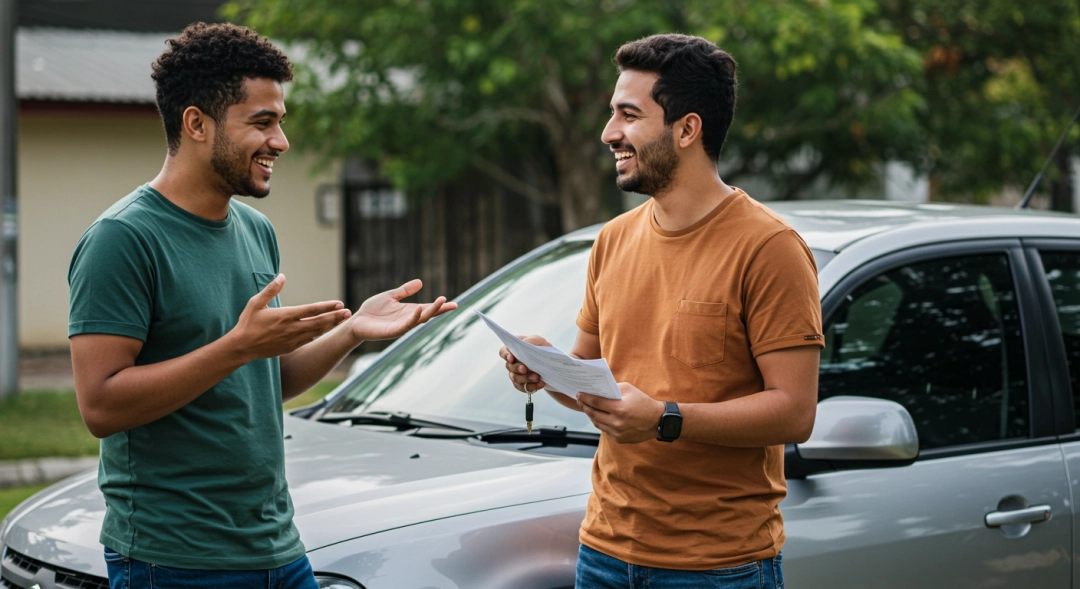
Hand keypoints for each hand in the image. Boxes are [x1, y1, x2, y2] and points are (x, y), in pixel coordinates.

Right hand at [231, 274, 351, 359]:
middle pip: (319, 322)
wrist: (242, 347)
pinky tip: (326, 329)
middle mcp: (292, 328)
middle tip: (348, 312)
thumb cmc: (248, 323)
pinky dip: (319, 334)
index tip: (339, 303)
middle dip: (335, 317)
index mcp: (285, 315)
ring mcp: (292, 339)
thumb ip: (270, 289)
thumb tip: (282, 276)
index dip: (326, 306)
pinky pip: (309, 339)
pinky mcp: (291, 347)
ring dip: (330, 325)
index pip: (311, 310)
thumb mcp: (256, 303)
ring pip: (317, 332)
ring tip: (342, 320)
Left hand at [349, 279, 456, 341]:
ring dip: (431, 311)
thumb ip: (404, 291)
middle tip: (452, 304)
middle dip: (440, 309)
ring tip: (441, 302)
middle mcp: (408, 319)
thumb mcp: (390, 296)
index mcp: (408, 311)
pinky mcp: (393, 331)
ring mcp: (401, 326)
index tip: (453, 303)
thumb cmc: (372, 310)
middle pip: (428, 314)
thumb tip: (420, 282)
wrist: (356, 322)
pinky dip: (414, 318)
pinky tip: (419, 309)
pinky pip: (406, 325)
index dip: (440, 306)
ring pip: (420, 319)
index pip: (428, 308)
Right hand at [501, 335, 551, 393]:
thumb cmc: (544, 351)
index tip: (511, 358)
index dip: (505, 355)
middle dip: (517, 368)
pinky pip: (523, 388)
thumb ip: (533, 340)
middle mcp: (513, 363)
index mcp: (515, 350)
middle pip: (509, 366)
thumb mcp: (541, 342)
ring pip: (515, 378)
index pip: (503, 351)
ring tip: (537, 377)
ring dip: (526, 378)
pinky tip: (540, 384)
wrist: (553, 366)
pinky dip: (532, 386)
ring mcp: (516, 374)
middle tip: (525, 369)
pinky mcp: (522, 385)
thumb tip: (525, 342)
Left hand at [576, 382, 664, 443]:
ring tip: (587, 408)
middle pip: (593, 414)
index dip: (585, 398)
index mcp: (619, 408)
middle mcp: (617, 422)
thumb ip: (613, 388)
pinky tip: (598, 416)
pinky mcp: (619, 439)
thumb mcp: (629, 389)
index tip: (579, 394)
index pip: (596, 402)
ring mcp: (617, 433)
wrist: (657, 420)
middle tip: (580, 400)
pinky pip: (605, 430)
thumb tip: (597, 389)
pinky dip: (600, 423)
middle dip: (585, 406)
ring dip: (591, 415)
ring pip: (597, 423)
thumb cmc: (643, 402)